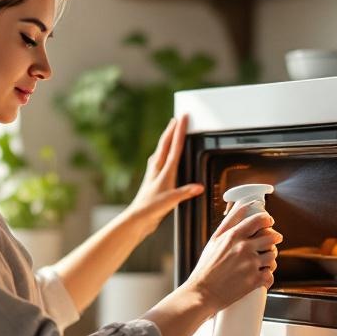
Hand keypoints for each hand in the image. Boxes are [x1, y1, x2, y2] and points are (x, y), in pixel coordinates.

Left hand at [127, 115, 203, 234]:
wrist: (137, 217)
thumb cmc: (151, 208)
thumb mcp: (172, 200)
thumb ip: (185, 192)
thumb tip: (199, 187)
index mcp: (164, 170)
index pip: (174, 145)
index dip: (179, 130)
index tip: (183, 118)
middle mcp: (157, 168)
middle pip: (166, 143)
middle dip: (172, 129)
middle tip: (178, 118)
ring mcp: (154, 172)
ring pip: (161, 150)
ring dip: (167, 139)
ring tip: (170, 131)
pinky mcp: (153, 179)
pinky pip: (159, 159)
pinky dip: (163, 152)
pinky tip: (162, 155)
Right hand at [186, 202, 281, 312]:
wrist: (202, 293)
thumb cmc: (206, 268)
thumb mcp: (214, 240)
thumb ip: (230, 222)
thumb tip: (242, 206)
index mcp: (234, 236)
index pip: (260, 220)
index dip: (268, 220)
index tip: (269, 223)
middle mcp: (244, 248)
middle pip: (271, 237)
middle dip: (273, 240)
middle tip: (269, 244)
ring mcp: (251, 264)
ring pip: (272, 256)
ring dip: (270, 259)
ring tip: (261, 263)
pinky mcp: (255, 280)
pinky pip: (270, 275)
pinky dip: (267, 277)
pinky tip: (260, 277)